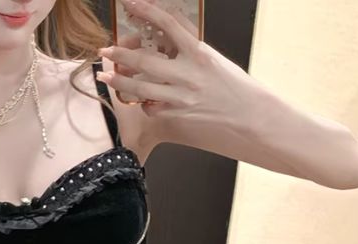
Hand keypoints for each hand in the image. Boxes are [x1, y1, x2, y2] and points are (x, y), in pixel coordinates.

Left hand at [98, 0, 236, 118]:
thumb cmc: (235, 88)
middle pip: (145, 59)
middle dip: (120, 53)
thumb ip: (189, 47)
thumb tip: (165, 34)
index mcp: (199, 53)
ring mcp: (182, 97)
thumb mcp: (213, 60)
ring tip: (107, 77)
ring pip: (141, 87)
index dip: (146, 10)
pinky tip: (139, 99)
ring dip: (120, 81)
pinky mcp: (179, 116)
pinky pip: (152, 107)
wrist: (252, 118)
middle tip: (106, 50)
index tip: (130, 3)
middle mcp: (188, 74)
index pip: (168, 24)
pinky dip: (144, 102)